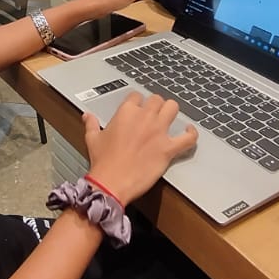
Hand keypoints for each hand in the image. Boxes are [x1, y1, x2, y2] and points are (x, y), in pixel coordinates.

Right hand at [82, 92, 196, 204]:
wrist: (111, 183)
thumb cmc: (102, 162)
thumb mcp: (93, 139)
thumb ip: (91, 123)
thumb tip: (87, 115)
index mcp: (126, 113)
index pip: (137, 96)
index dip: (138, 102)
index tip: (138, 108)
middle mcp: (144, 118)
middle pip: (157, 99)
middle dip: (156, 105)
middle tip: (154, 114)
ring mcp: (158, 132)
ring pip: (173, 108)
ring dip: (172, 111)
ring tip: (170, 118)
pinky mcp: (168, 148)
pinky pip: (188, 137)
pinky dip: (192, 134)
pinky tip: (190, 132)